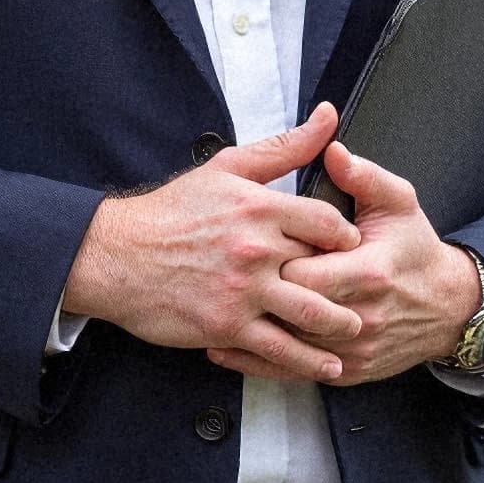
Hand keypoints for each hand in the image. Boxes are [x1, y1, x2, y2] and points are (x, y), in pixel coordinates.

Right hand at [62, 102, 364, 380]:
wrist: (116, 255)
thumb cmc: (169, 213)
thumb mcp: (228, 167)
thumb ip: (285, 146)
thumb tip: (327, 118)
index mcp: (259, 207)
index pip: (328, 223)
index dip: (347, 238)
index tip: (352, 248)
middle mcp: (256, 249)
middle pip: (326, 269)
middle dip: (350, 284)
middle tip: (366, 293)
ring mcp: (243, 290)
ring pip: (312, 314)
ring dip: (340, 325)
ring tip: (355, 329)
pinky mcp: (227, 325)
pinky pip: (279, 349)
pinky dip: (308, 361)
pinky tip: (327, 365)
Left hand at [218, 141, 481, 385]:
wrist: (447, 306)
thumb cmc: (414, 249)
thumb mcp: (398, 202)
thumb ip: (363, 176)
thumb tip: (332, 151)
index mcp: (370, 271)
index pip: (305, 272)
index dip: (275, 261)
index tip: (254, 246)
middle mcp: (361, 316)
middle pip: (290, 311)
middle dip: (259, 294)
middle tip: (228, 277)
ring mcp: (353, 350)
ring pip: (288, 347)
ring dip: (249, 329)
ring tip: (211, 309)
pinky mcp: (347, 372)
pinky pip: (295, 371)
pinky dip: (257, 361)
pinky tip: (224, 347)